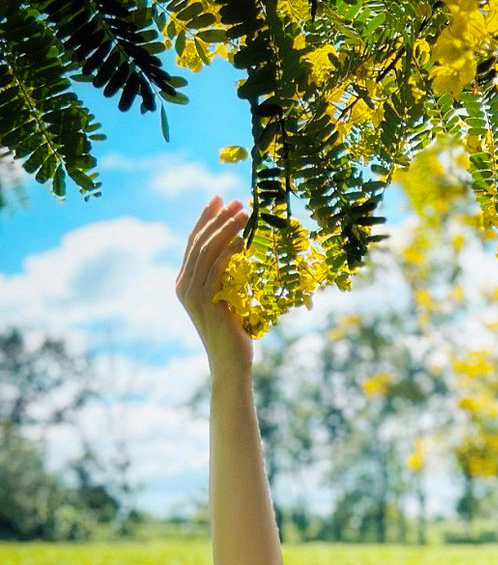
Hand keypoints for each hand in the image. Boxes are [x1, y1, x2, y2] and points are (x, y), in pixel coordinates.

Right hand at [176, 194, 252, 374]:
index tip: (221, 199)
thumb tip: (238, 251)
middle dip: (218, 218)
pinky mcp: (206, 302)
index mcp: (185, 283)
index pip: (194, 242)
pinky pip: (217, 269)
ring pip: (208, 251)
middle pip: (199, 242)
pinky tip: (243, 240)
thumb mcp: (228, 299)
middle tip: (237, 200)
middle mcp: (184, 286)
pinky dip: (229, 252)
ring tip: (245, 214)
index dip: (206, 218)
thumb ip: (226, 277)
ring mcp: (193, 294)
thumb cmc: (234, 335)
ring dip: (227, 229)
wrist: (230, 364)